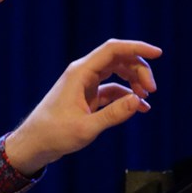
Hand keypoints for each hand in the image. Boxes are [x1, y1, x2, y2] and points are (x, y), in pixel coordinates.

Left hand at [5, 39, 161, 175]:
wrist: (33, 144)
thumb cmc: (53, 134)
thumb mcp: (86, 128)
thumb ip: (113, 114)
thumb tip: (139, 101)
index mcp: (80, 73)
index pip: (113, 50)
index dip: (136, 48)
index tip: (158, 54)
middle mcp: (83, 73)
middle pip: (118, 59)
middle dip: (139, 70)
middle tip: (152, 90)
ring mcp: (85, 84)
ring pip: (117, 73)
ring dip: (134, 82)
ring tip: (146, 98)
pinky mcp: (87, 96)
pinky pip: (112, 89)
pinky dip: (127, 96)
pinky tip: (140, 107)